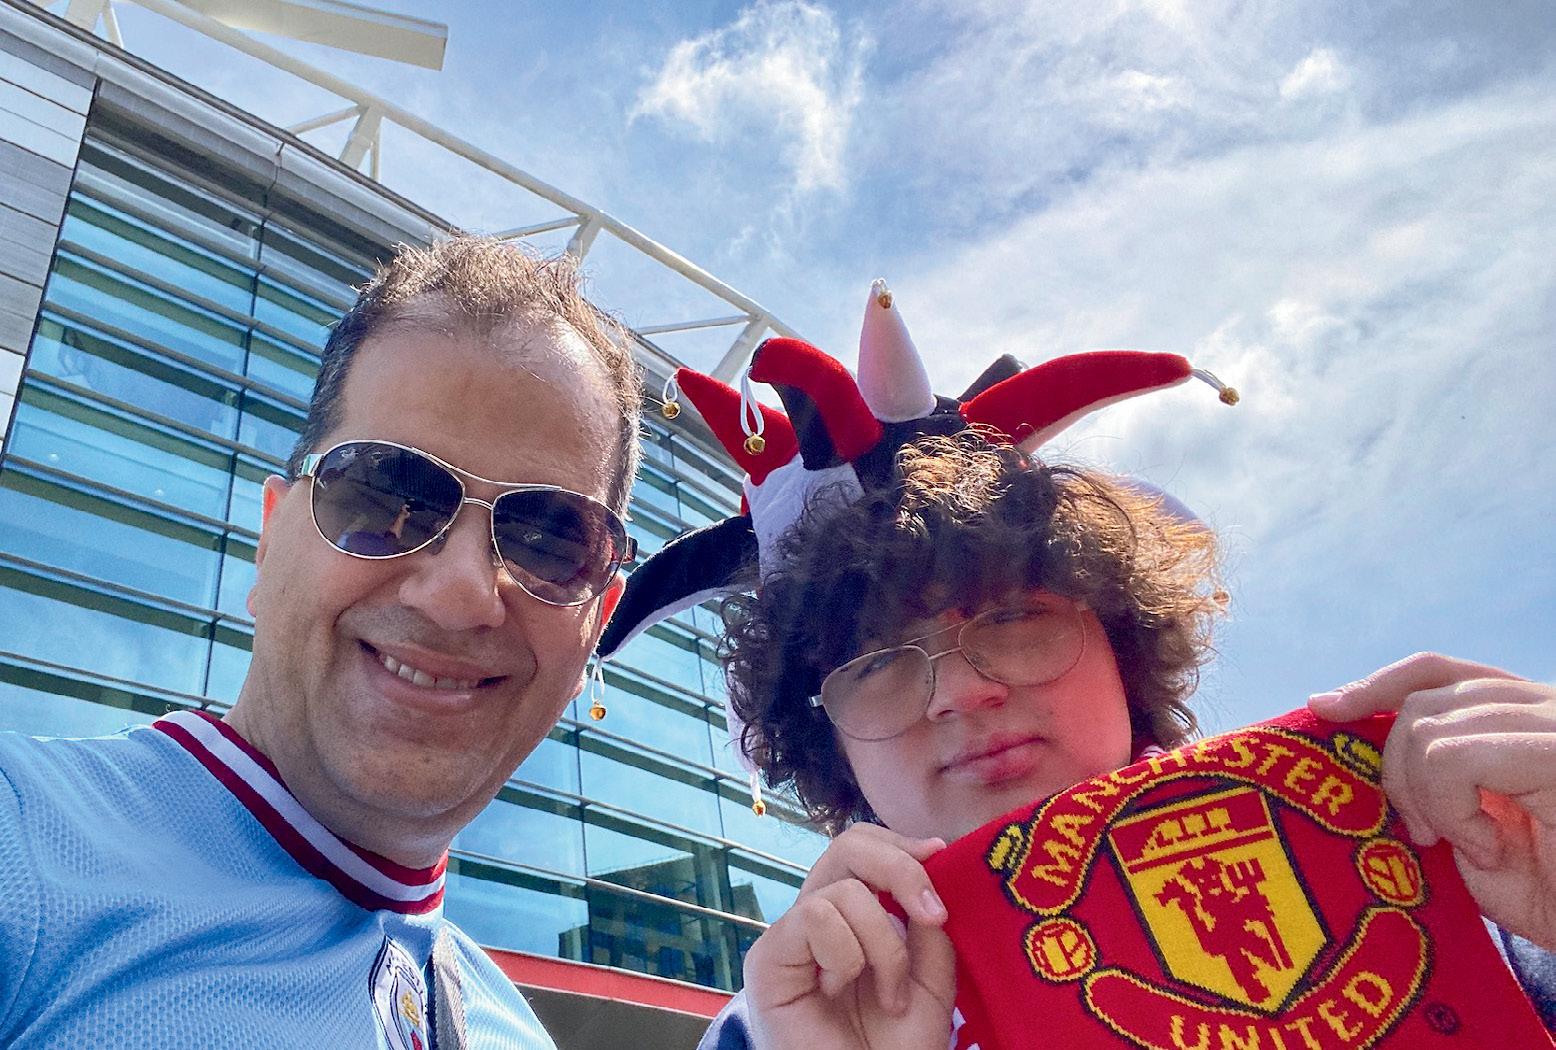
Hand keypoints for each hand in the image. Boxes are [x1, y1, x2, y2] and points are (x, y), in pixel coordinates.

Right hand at [743, 824, 955, 1049]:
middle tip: (933, 915)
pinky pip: (816, 916)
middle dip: (900, 868)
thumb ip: (931, 927)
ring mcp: (791, 935)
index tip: (941, 857)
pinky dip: (847, 954)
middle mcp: (820, 915)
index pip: (867, 847)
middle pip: (848, 844)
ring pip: (842, 889)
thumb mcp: (934, 981)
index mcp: (855, 915)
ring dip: (883, 944)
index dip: (902, 844)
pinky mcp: (769, 957)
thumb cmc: (896, 1048)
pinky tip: (839, 990)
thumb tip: (932, 866)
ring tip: (887, 994)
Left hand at [1309, 652, 1555, 948]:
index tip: (1325, 707)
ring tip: (1474, 847)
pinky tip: (1488, 847)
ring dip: (1429, 798)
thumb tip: (1341, 717)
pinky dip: (1451, 808)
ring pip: (1430, 726)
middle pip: (1425, 700)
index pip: (1439, 672)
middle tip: (1430, 835)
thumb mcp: (1471, 828)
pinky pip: (1453, 757)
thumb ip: (1429, 775)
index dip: (1378, 683)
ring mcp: (1555, 722)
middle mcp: (1546, 706)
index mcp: (1525, 717)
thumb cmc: (1546, 895)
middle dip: (1400, 769)